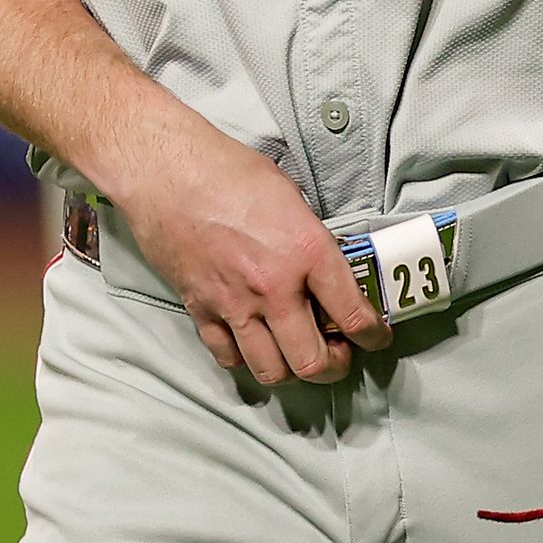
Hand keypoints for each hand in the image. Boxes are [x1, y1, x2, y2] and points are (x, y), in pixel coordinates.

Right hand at [100, 113, 387, 386]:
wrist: (166, 172)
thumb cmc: (226, 171)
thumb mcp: (289, 197)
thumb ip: (311, 238)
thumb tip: (324, 267)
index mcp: (306, 252)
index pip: (354, 315)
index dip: (373, 335)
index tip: (376, 337)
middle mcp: (274, 288)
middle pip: (313, 362)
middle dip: (335, 366)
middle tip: (338, 353)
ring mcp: (235, 304)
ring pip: (272, 371)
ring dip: (292, 370)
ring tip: (297, 352)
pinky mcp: (201, 309)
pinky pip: (228, 356)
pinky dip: (245, 358)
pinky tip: (253, 342)